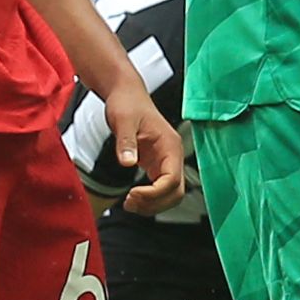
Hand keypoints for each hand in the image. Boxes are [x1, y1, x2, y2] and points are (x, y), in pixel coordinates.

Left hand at [103, 82, 188, 214]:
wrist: (126, 94)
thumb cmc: (127, 104)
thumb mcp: (123, 121)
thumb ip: (126, 142)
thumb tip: (127, 163)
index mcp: (170, 145)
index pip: (172, 179)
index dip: (154, 193)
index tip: (132, 194)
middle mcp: (173, 155)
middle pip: (176, 192)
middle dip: (155, 203)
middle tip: (129, 203)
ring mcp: (166, 161)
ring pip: (170, 194)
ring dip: (152, 204)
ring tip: (128, 204)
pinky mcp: (157, 164)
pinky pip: (160, 189)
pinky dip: (149, 199)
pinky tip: (132, 199)